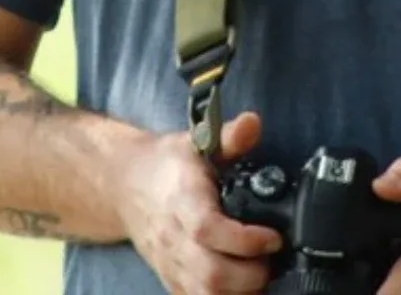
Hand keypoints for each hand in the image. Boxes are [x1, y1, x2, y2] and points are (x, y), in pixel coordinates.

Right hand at [117, 111, 282, 293]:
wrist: (127, 185)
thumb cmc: (167, 164)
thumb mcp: (198, 141)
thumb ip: (229, 136)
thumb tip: (253, 123)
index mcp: (183, 200)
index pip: (208, 229)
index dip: (245, 240)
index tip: (273, 236)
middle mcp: (174, 238)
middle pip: (210, 274)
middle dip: (251, 275)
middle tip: (273, 258)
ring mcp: (171, 264)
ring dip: (239, 291)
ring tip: (261, 272)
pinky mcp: (171, 280)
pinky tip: (242, 284)